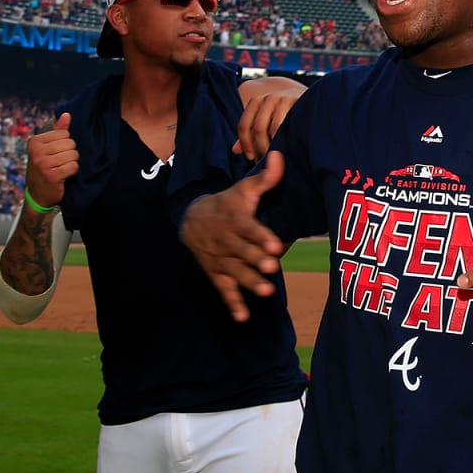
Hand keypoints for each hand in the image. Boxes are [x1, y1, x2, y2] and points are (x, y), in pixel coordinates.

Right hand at [25, 113, 78, 207]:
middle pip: (71, 143)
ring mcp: (42, 163)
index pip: (65, 133)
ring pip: (73, 155)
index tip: (57, 154)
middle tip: (60, 163)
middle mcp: (36, 151)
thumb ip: (58, 131)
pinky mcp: (51, 175)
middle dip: (71, 154)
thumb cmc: (45, 169)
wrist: (38, 195)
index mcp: (34, 142)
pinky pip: (74, 166)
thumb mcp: (47, 149)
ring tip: (62, 169)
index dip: (67, 144)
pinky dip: (73, 172)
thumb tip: (67, 114)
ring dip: (72, 163)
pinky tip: (64, 176)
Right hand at [180, 152, 286, 321]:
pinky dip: (232, 304)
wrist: (191, 220)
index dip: (261, 237)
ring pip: (236, 273)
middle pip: (243, 253)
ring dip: (250, 283)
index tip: (275, 244)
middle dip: (256, 260)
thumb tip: (281, 155)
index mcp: (235, 220)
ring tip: (266, 291)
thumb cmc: (227, 204)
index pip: (249, 229)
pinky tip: (243, 318)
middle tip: (272, 267)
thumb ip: (265, 178)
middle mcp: (227, 242)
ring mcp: (221, 260)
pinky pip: (224, 290)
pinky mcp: (216, 274)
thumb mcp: (243, 189)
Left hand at [232, 85, 302, 159]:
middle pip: (258, 128)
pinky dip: (285, 139)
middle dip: (260, 148)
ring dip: (273, 147)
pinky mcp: (298, 103)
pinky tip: (287, 148)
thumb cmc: (286, 113)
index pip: (244, 125)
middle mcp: (268, 98)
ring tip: (276, 158)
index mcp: (256, 101)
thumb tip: (235, 150)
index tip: (250, 157)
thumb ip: (251, 133)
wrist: (312, 98)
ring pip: (272, 129)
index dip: (245, 143)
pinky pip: (287, 126)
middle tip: (265, 162)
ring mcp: (284, 99)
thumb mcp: (266, 119)